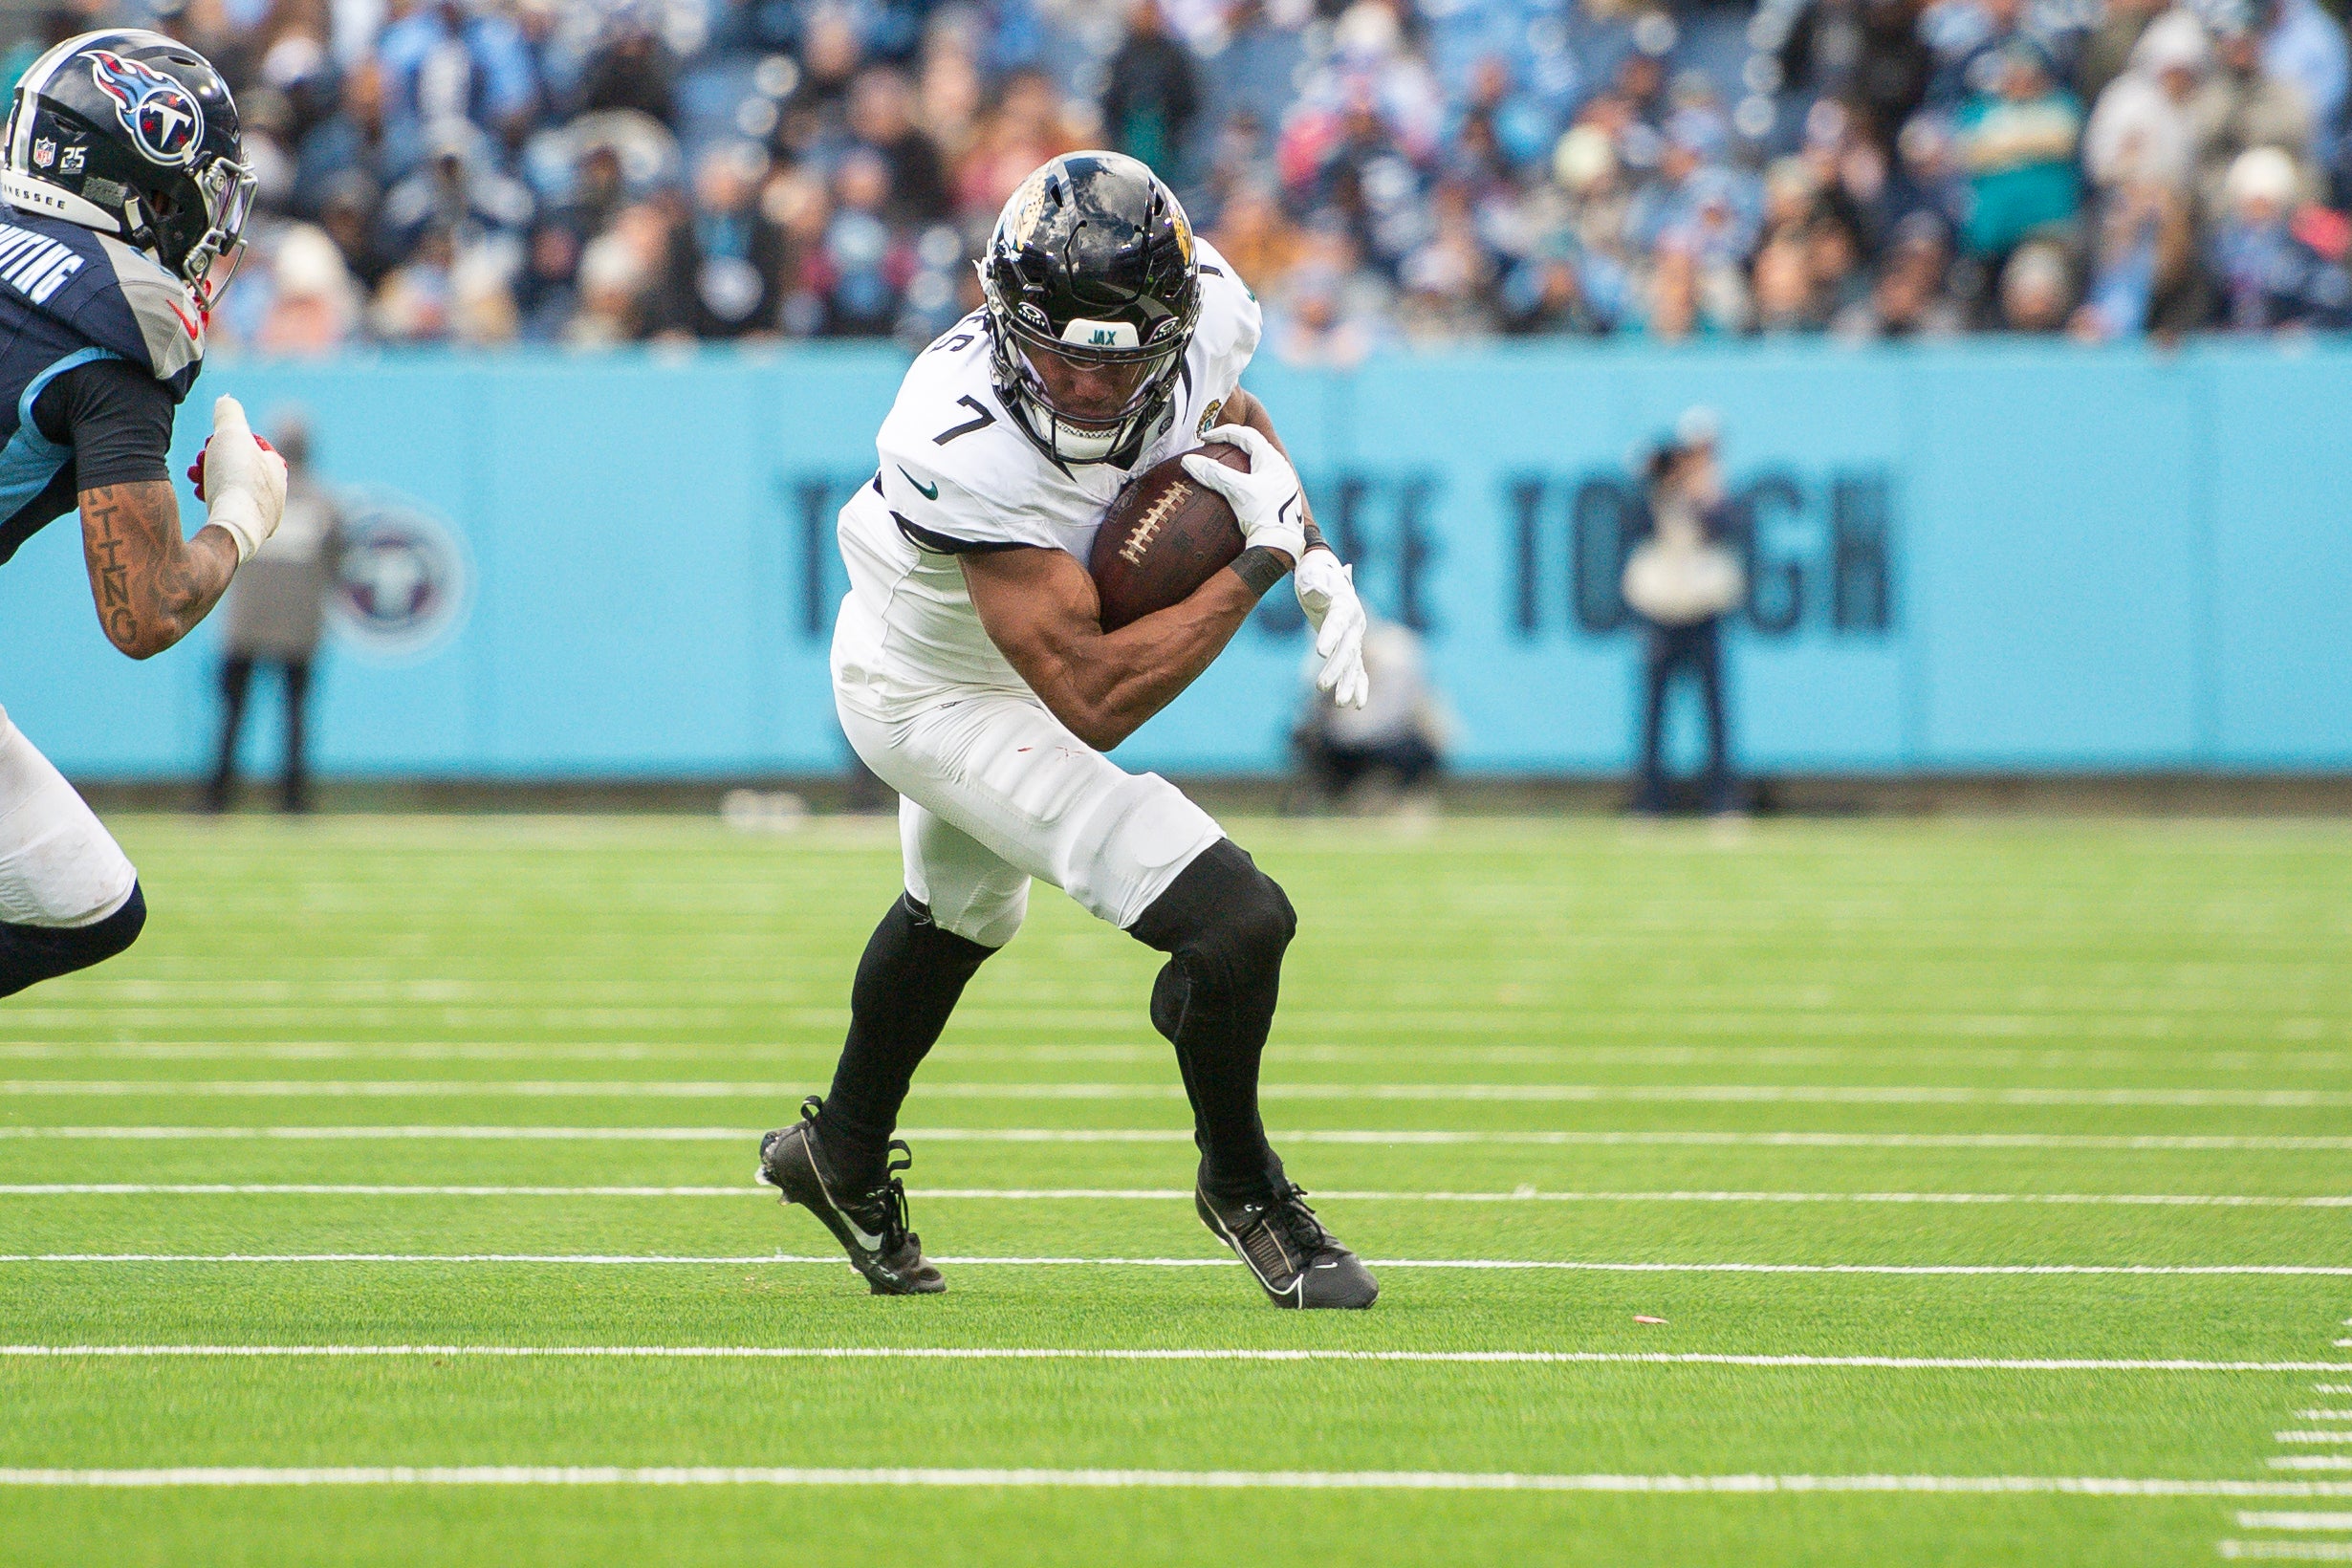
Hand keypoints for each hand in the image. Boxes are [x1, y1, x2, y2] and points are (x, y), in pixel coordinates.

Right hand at [190, 396, 286, 563]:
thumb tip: (227, 401)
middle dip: (214, 460)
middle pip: (239, 468)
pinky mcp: (246, 533)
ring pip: (230, 489)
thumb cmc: (236, 478)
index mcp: (278, 471)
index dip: (231, 440)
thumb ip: (229, 413)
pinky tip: (200, 496)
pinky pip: (227, 510)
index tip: (213, 440)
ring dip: (208, 478)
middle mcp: (275, 495)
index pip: (254, 447)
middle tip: (198, 459)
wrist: (233, 527)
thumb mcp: (232, 433)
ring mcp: (262, 517)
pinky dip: (211, 499)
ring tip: (193, 476)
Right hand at [1181, 424, 1304, 564]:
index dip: (1224, 433)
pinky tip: (1238, 485)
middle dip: (1233, 442)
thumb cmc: (1261, 516)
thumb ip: (1213, 473)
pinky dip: (1246, 473)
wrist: (1280, 546)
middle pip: (1255, 445)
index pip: (1246, 435)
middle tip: (1214, 446)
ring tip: (1224, 463)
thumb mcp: (1236, 491)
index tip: (1205, 438)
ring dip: (1241, 457)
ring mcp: (1282, 483)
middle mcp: (1280, 468)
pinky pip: (1262, 476)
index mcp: (1272, 460)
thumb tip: (1188, 460)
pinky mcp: (1281, 498)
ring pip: (1259, 461)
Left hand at [1296, 548, 1368, 708]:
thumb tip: (1315, 590)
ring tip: (1339, 704)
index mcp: (1344, 604)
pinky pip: (1358, 668)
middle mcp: (1355, 622)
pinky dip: (1359, 685)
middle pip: (1346, 649)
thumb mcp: (1311, 575)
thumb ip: (1314, 584)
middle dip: (1335, 669)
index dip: (1329, 636)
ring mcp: (1355, 636)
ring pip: (1353, 663)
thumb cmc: (1314, 573)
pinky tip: (1358, 705)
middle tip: (1320, 687)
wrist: (1323, 571)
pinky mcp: (1351, 646)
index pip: (1337, 622)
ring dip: (1347, 684)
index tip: (1319, 652)